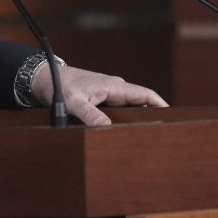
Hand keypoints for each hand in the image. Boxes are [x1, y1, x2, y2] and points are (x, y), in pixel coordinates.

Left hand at [34, 62, 167, 125]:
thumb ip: (90, 115)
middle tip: (162, 136)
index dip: (161, 106)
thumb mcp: (73, 102)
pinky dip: (122, 122)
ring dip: (136, 121)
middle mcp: (114, 89)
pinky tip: (123, 135)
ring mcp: (107, 95)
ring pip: (128, 109)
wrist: (42, 78)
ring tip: (146, 140)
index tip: (175, 120)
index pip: (146, 95)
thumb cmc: (58, 86)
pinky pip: (116, 112)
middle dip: (151, 117)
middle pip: (141, 104)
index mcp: (114, 86)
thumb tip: (107, 128)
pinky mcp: (98, 101)